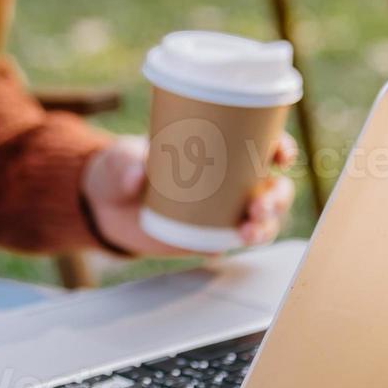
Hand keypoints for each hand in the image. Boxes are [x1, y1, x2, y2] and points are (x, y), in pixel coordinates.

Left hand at [81, 133, 297, 255]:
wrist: (107, 206)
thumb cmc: (121, 169)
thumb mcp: (119, 160)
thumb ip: (125, 165)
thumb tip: (138, 176)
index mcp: (219, 148)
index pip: (262, 144)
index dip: (280, 147)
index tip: (280, 154)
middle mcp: (230, 179)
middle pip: (272, 186)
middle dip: (277, 196)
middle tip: (258, 204)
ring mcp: (223, 210)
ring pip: (262, 218)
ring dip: (265, 225)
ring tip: (248, 230)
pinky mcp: (209, 236)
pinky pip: (235, 240)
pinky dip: (241, 242)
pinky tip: (233, 243)